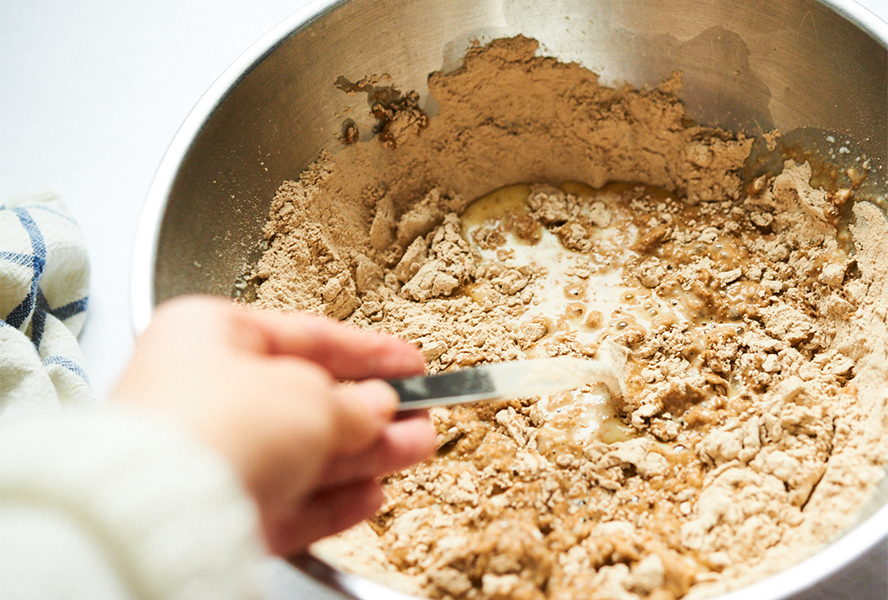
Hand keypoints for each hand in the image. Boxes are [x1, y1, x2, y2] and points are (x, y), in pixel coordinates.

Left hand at [112, 295, 434, 555]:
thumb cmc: (215, 424)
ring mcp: (208, 455)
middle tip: (418, 411)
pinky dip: (330, 501)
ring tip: (414, 449)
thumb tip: (378, 408)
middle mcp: (201, 393)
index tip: (408, 362)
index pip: (304, 336)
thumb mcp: (307, 395)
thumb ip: (352, 402)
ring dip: (364, 454)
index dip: (367, 351)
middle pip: (305, 399)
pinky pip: (284, 501)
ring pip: (301, 453)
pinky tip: (369, 496)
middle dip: (371, 410)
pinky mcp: (216, 511)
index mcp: (207, 335)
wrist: (167, 510)